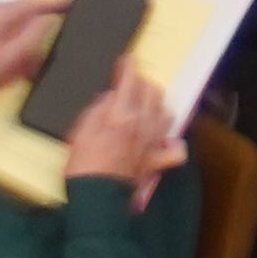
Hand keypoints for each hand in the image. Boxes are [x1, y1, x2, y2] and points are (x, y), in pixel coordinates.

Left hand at [0, 0, 63, 89]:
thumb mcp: (8, 57)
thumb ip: (32, 36)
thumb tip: (49, 20)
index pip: (33, 4)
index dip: (55, 5)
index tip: (70, 4)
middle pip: (21, 19)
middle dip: (33, 37)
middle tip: (39, 57)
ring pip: (9, 32)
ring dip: (18, 49)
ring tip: (18, 71)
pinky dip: (4, 52)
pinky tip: (4, 71)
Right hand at [63, 71, 187, 206]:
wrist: (95, 196)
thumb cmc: (82, 164)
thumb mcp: (80, 129)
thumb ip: (98, 109)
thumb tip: (111, 98)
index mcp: (121, 114)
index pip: (130, 80)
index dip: (128, 66)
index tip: (126, 61)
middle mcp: (142, 124)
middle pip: (153, 92)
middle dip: (143, 84)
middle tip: (131, 87)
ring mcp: (153, 142)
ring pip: (166, 113)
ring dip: (157, 107)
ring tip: (146, 109)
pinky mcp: (156, 161)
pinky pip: (176, 151)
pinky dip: (173, 144)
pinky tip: (164, 141)